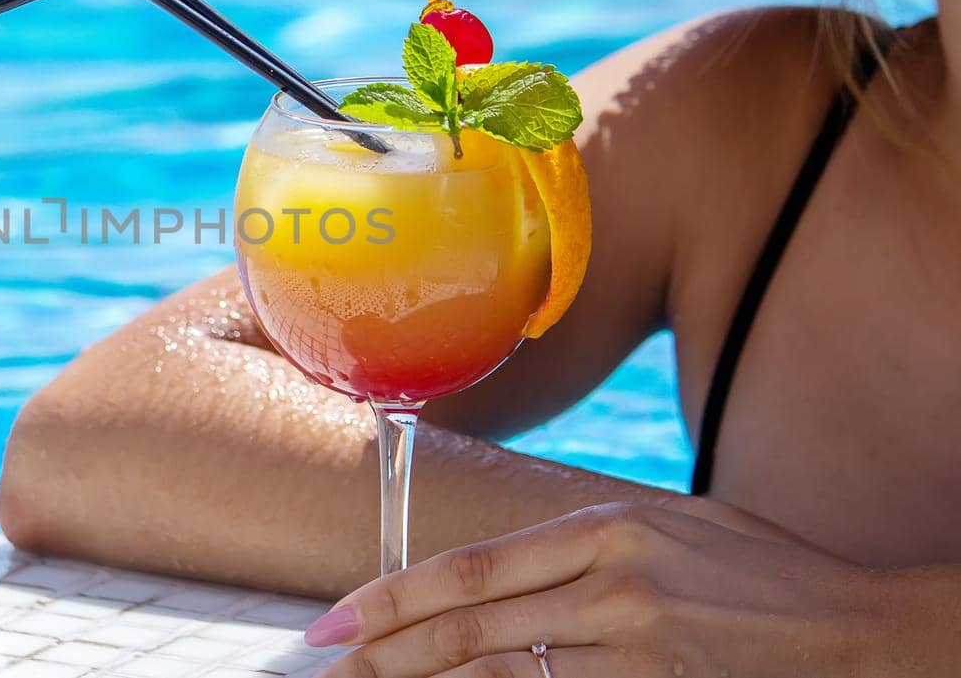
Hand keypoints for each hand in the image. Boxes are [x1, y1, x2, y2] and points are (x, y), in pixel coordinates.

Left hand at [305, 502, 907, 677]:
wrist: (862, 633)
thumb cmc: (765, 575)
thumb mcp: (671, 527)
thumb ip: (587, 540)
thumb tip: (502, 566)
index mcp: (608, 528)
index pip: (471, 569)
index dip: (393, 598)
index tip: (336, 620)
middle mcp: (613, 584)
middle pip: (470, 629)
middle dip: (386, 653)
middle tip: (328, 670)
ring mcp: (638, 648)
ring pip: (502, 677)